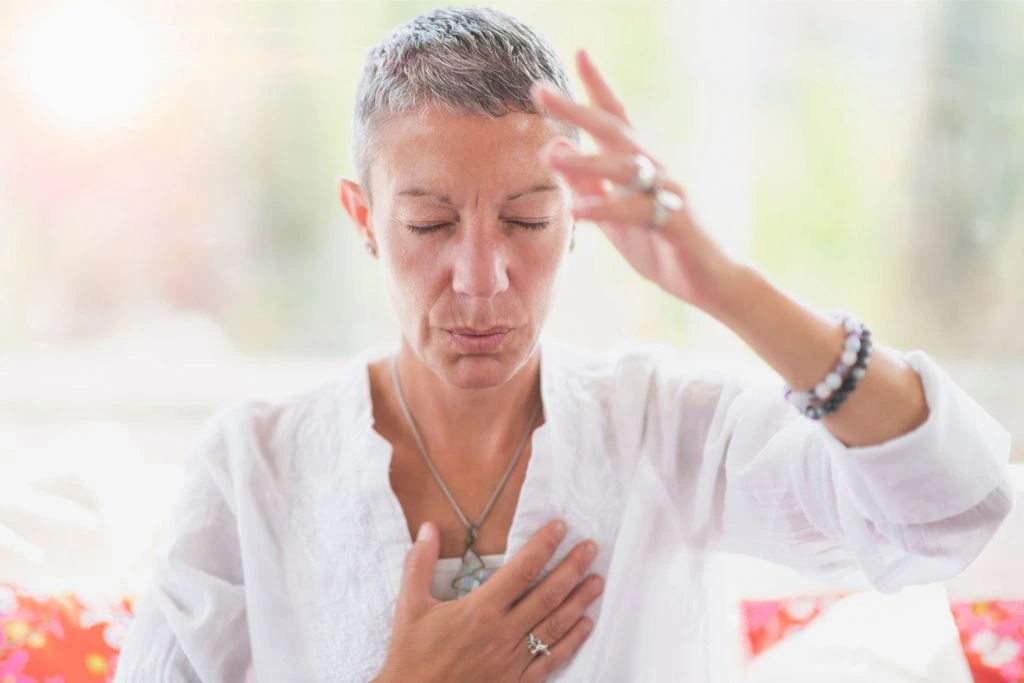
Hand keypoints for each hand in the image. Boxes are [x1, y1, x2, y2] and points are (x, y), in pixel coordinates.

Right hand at [375, 520, 602, 682]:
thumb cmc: (411, 656)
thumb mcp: (410, 606)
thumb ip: (419, 564)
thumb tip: (428, 528)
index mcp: (480, 610)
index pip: (522, 570)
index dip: (544, 546)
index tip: (560, 528)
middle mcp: (503, 632)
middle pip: (547, 594)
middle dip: (572, 568)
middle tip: (591, 548)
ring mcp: (513, 659)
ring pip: (555, 625)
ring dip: (579, 601)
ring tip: (597, 581)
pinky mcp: (516, 682)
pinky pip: (551, 660)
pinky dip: (572, 641)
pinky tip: (586, 625)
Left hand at [531, 49, 735, 311]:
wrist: (712, 282)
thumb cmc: (662, 247)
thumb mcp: (614, 216)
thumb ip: (589, 186)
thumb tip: (556, 152)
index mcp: (640, 167)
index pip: (616, 118)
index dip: (597, 87)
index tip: (579, 54)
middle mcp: (655, 170)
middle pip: (614, 130)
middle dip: (578, 108)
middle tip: (541, 91)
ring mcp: (668, 193)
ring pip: (625, 168)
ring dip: (586, 160)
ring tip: (550, 155)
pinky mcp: (676, 222)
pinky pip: (636, 212)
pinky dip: (605, 209)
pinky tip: (577, 209)